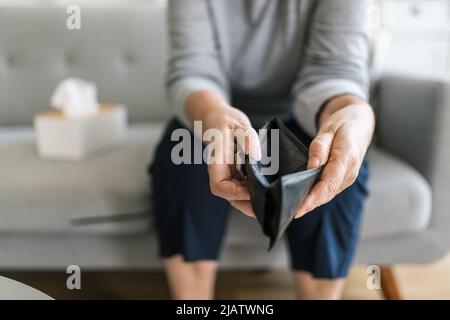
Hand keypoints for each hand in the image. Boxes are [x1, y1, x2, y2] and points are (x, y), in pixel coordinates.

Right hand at [186, 91, 260, 217]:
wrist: (220, 119)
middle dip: (248, 204)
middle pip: (231, 197)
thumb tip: (254, 156)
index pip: (219, 186)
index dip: (234, 193)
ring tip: (273, 202)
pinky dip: (257, 192)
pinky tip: (272, 192)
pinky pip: (245, 188)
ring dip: (254, 201)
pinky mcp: (238, 174)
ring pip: (239, 195)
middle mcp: (221, 172)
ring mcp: (229, 175)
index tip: (251, 191)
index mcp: (217, 162)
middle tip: (269, 206)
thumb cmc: (226, 121)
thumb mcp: (237, 124)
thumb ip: (247, 138)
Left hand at [295, 95, 374, 218]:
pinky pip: (328, 190)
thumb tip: (312, 166)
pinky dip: (316, 197)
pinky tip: (302, 201)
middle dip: (309, 204)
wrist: (359, 124)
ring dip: (311, 203)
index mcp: (347, 157)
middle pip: (327, 192)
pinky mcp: (343, 180)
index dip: (314, 197)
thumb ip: (319, 147)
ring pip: (327, 194)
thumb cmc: (343, 125)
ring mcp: (348, 177)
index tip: (300, 206)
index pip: (330, 182)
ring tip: (291, 209)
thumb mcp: (328, 129)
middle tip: (289, 212)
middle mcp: (350, 172)